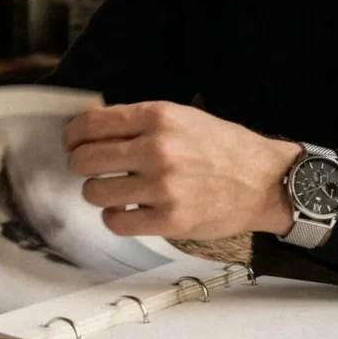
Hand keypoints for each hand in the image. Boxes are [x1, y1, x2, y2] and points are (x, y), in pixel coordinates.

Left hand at [64, 101, 300, 239]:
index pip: (92, 124)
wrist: (265, 181)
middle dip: (80, 165)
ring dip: (97, 193)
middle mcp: (157, 149)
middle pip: (85, 159)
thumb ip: (140, 121)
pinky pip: (116, 222)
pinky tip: (128, 210)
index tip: (72, 142)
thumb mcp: (183, 116)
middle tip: (90, 169)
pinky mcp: (169, 220)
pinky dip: (115, 218)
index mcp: (159, 117)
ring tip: (112, 191)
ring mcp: (162, 187)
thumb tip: (91, 125)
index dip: (73, 135)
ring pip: (95, 193)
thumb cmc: (224, 146)